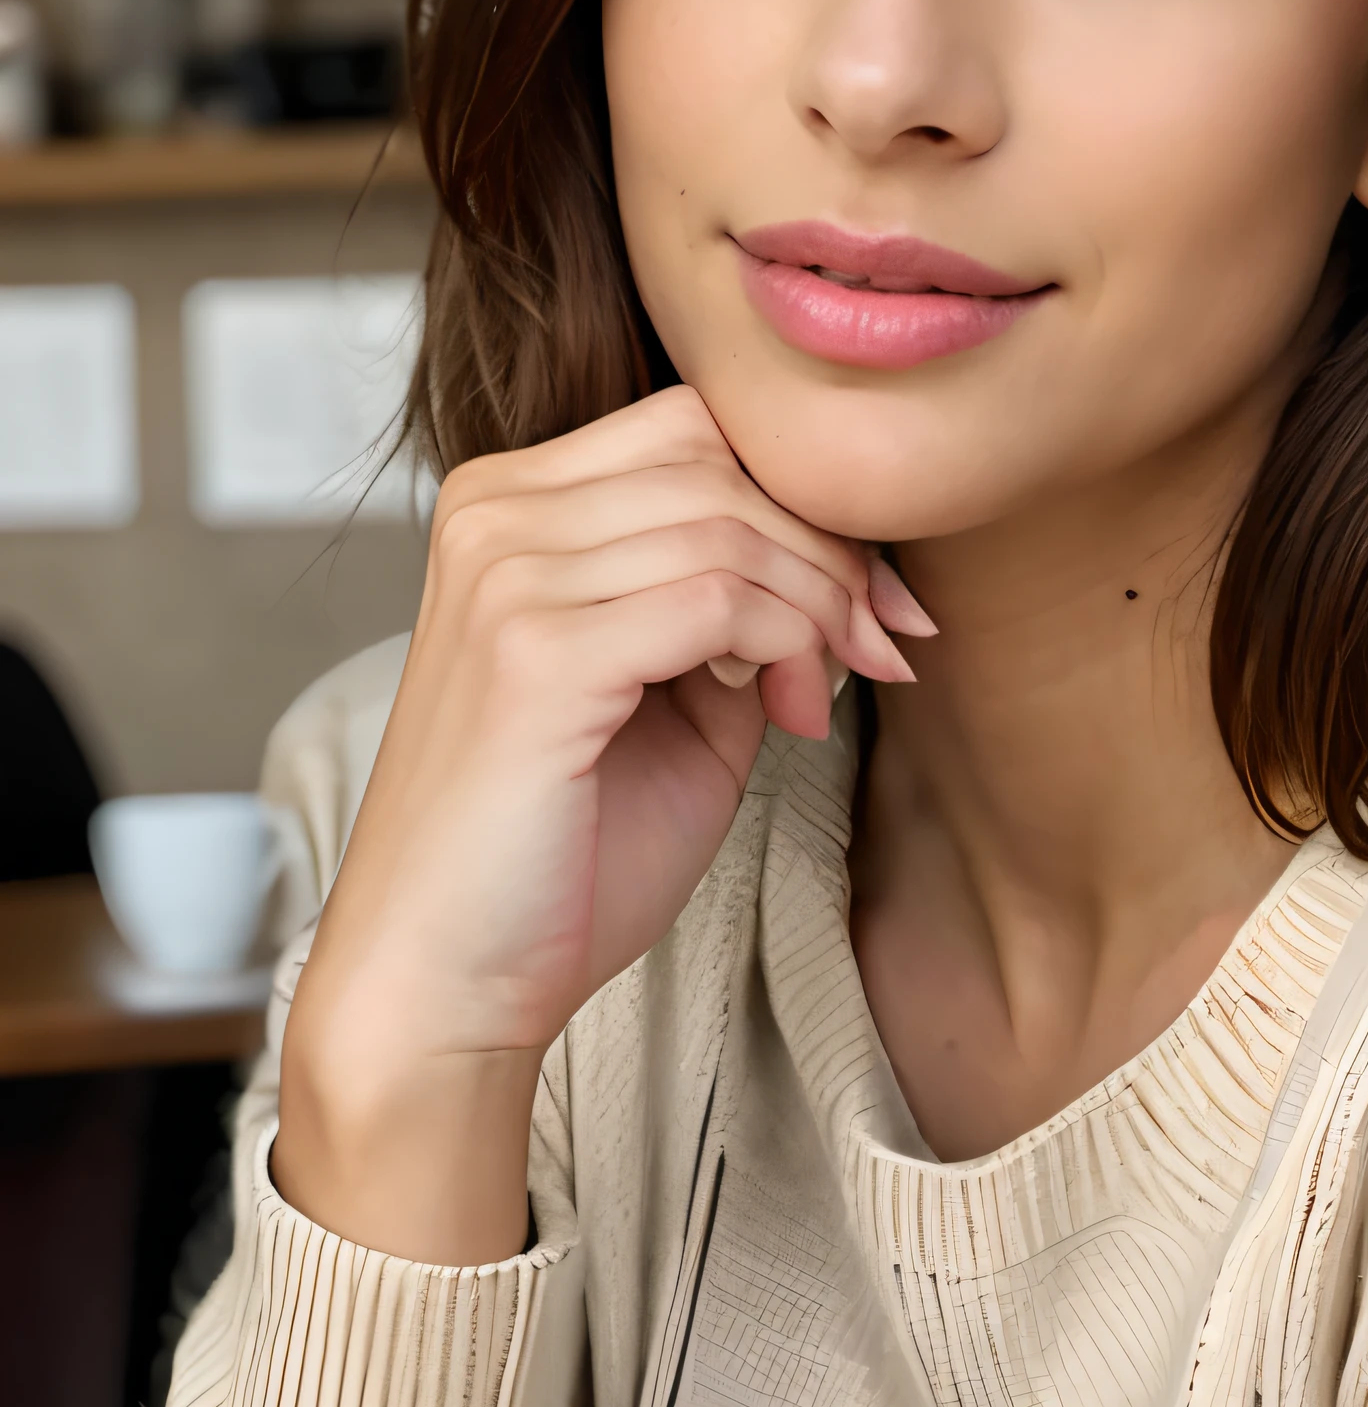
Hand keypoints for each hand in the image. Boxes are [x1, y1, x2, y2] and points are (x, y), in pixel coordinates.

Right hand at [274, 387, 926, 1259]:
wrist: (449, 980)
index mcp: (507, 505)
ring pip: (729, 526)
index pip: (693, 427)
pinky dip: (784, 648)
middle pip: (719, 460)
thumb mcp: (672, 699)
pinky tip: (787, 717)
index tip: (877, 602)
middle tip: (879, 650)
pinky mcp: (533, 653)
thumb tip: (849, 569)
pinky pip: (716, 598)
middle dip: (830, 554)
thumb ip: (737, 610)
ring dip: (814, 611)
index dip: (805, 499)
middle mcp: (492, 516)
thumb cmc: (557, 853)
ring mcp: (504, 577)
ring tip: (816, 699)